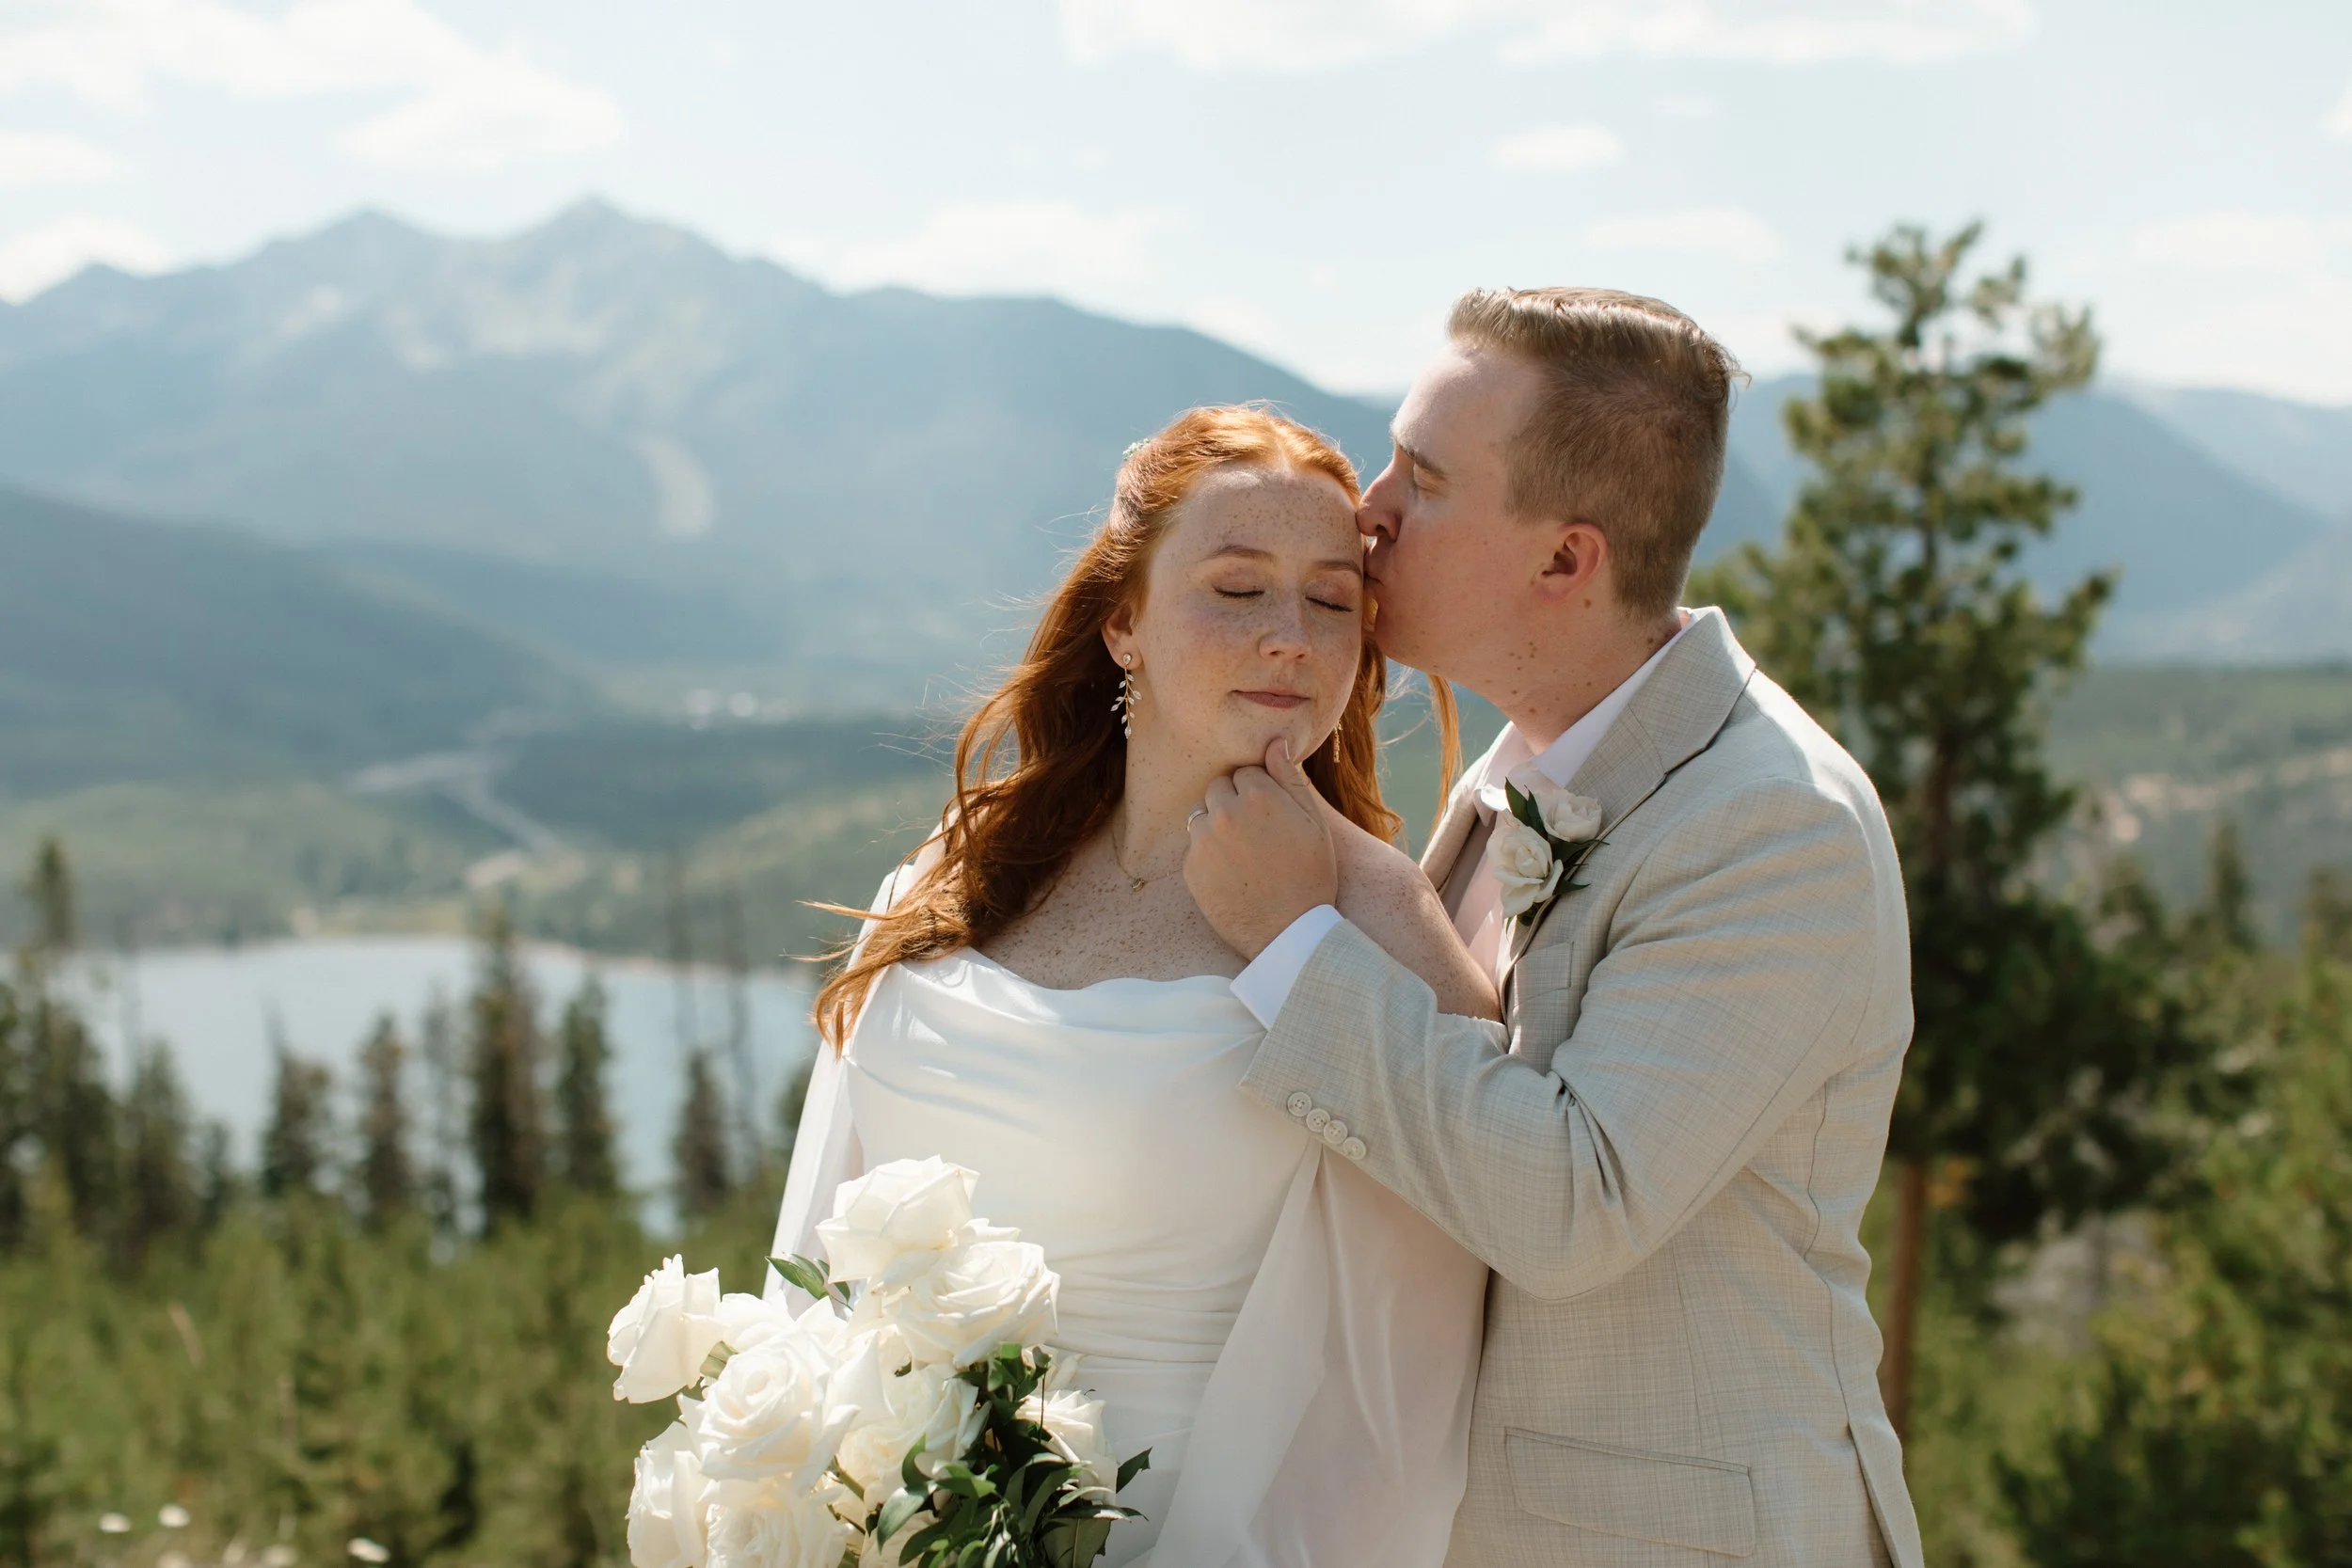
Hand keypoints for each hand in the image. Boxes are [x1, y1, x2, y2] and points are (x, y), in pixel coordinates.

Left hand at [1184, 738, 1338, 959]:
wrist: (1289, 933)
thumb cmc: (1311, 876)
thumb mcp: (1313, 823)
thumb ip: (1289, 779)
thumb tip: (1274, 742)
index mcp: (1259, 795)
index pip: (1247, 773)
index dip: (1262, 793)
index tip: (1273, 817)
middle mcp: (1225, 812)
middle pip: (1219, 787)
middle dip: (1235, 802)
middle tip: (1258, 835)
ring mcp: (1204, 841)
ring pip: (1203, 814)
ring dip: (1218, 825)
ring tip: (1244, 854)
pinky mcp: (1191, 868)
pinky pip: (1196, 846)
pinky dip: (1209, 854)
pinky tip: (1233, 873)